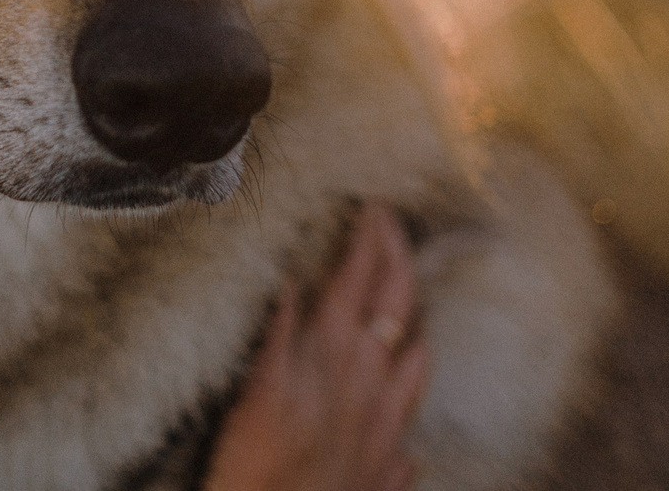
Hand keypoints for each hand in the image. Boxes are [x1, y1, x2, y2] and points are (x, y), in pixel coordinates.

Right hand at [203, 203, 430, 490]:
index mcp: (333, 359)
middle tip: (392, 226)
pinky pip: (409, 419)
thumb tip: (289, 285)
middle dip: (398, 260)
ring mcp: (384, 424)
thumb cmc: (255, 473)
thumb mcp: (253, 396)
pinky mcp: (385, 464)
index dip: (369, 240)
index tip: (374, 206)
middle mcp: (369, 384)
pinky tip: (401, 392)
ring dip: (411, 321)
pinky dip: (407, 392)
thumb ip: (275, 338)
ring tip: (406, 301)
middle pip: (396, 308)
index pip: (358, 282)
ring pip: (415, 359)